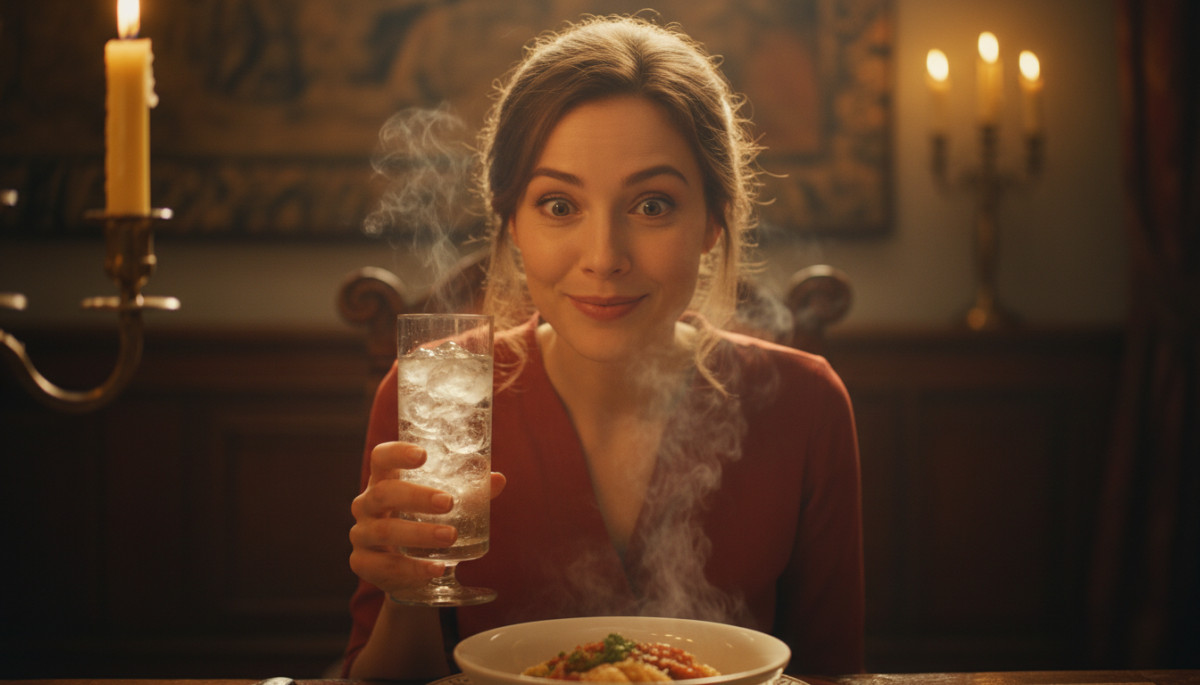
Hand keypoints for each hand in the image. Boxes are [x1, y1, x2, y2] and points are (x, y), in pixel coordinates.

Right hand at [348, 441, 505, 594]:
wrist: (407, 570)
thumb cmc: (423, 523)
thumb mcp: (443, 505)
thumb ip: (470, 492)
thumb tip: (497, 479)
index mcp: (383, 480)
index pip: (381, 457)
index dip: (398, 453)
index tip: (423, 455)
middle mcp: (367, 504)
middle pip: (383, 493)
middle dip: (416, 497)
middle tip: (448, 503)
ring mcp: (361, 534)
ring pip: (385, 531)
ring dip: (420, 534)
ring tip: (450, 537)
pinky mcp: (363, 563)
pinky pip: (385, 566)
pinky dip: (413, 568)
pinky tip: (436, 569)